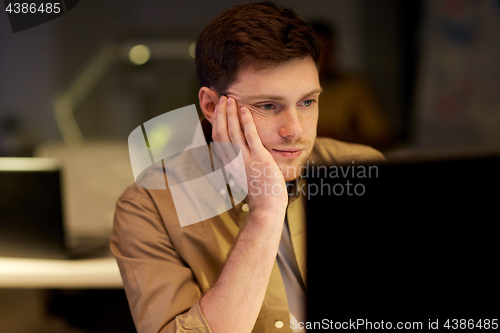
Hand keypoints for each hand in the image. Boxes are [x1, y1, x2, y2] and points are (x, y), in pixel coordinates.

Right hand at [211, 96, 287, 215]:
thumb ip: (241, 160)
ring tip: (230, 99)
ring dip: (231, 114)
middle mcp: (234, 160)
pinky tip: (245, 110)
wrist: (267, 205)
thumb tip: (242, 149)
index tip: (217, 109)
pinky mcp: (259, 158)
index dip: (216, 122)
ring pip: (233, 132)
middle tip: (222, 98)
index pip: (218, 138)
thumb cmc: (260, 190)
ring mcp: (246, 159)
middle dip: (221, 114)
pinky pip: (251, 137)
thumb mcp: (246, 173)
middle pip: (221, 132)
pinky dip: (246, 122)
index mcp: (230, 163)